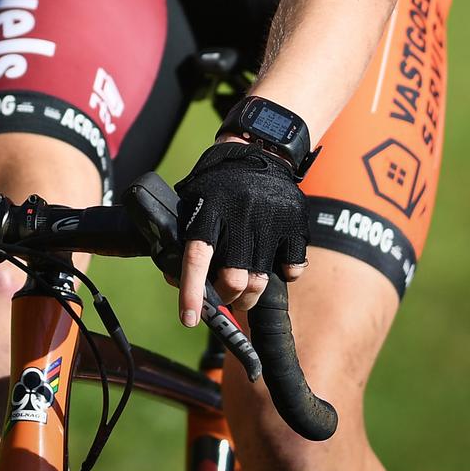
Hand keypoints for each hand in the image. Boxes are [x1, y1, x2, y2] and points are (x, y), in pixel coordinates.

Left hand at [171, 140, 308, 324]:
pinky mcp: (295, 223)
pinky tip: (274, 267)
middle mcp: (240, 215)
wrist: (260, 151)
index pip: (197, 258)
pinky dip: (284, 276)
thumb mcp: (194, 199)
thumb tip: (174, 280)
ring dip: (250, 296)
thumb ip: (186, 236)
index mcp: (210, 210)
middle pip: (233, 279)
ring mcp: (270, 220)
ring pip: (260, 281)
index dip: (191, 292)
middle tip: (225, 297)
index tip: (189, 319)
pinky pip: (292, 270)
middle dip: (226, 297)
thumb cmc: (220, 184)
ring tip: (245, 294)